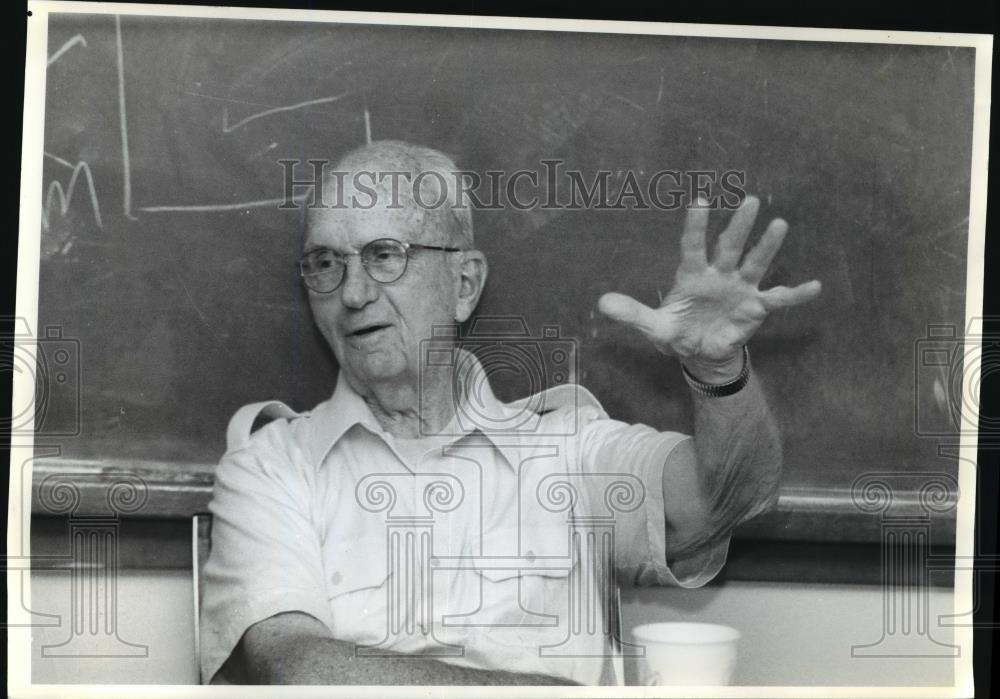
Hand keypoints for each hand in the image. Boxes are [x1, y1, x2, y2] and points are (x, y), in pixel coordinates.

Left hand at [598, 196, 820, 381]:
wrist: (701, 353)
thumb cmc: (678, 332)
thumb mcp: (653, 326)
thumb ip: (631, 313)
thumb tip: (601, 303)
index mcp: (692, 275)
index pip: (693, 246)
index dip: (695, 226)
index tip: (699, 200)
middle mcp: (719, 275)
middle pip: (729, 246)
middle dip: (738, 226)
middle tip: (749, 199)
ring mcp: (740, 288)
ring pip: (755, 262)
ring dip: (768, 245)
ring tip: (780, 223)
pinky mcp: (756, 307)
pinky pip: (779, 298)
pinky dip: (796, 294)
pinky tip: (815, 287)